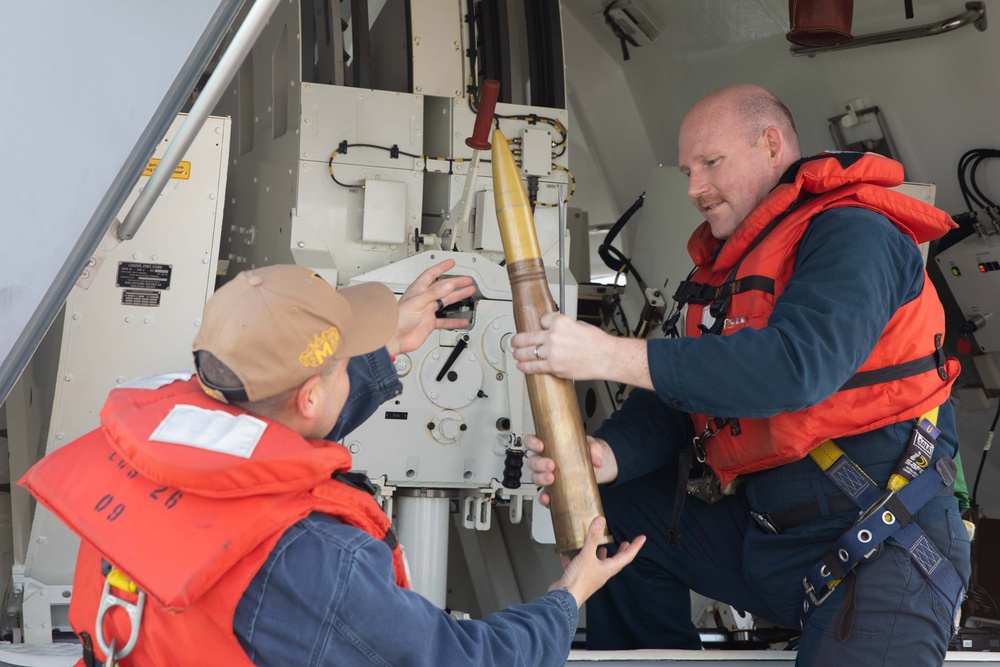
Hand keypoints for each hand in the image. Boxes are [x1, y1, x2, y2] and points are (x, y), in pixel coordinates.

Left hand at [387, 259, 476, 356]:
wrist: (393, 338)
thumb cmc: (398, 319)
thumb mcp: (417, 302)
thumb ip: (433, 293)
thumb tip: (448, 285)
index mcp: (418, 290)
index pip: (431, 274)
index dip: (441, 267)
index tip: (450, 263)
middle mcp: (423, 299)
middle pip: (443, 287)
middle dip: (456, 282)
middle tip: (467, 280)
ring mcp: (427, 311)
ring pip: (446, 301)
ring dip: (457, 296)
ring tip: (469, 292)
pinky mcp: (429, 323)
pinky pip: (445, 321)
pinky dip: (454, 321)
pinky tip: (462, 320)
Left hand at [510, 312, 651, 388]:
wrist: (606, 357)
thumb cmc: (597, 342)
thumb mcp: (579, 325)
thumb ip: (564, 327)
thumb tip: (555, 331)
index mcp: (560, 322)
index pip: (542, 320)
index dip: (541, 324)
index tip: (540, 328)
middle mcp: (553, 336)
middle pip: (527, 336)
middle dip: (518, 340)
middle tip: (514, 341)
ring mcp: (552, 352)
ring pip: (527, 352)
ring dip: (518, 354)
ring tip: (515, 354)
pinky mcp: (554, 367)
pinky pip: (534, 367)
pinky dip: (525, 367)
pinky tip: (521, 366)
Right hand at [525, 434, 617, 506]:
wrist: (597, 469)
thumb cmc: (587, 453)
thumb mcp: (592, 445)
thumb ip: (594, 449)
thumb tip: (596, 460)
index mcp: (549, 446)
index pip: (532, 441)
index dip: (532, 442)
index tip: (540, 445)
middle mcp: (545, 460)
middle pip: (532, 461)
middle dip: (539, 464)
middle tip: (551, 465)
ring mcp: (547, 475)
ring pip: (535, 477)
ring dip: (540, 479)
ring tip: (551, 479)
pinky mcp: (553, 490)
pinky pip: (543, 495)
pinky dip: (543, 498)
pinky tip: (547, 498)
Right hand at [548, 516, 644, 608]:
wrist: (564, 598)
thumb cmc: (578, 582)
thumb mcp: (587, 556)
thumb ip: (593, 537)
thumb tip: (600, 521)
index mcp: (607, 569)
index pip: (626, 556)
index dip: (635, 546)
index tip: (641, 538)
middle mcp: (601, 573)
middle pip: (615, 561)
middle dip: (621, 551)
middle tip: (626, 544)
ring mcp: (590, 577)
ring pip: (598, 564)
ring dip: (601, 555)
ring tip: (602, 547)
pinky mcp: (577, 578)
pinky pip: (579, 567)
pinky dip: (576, 560)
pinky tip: (568, 555)